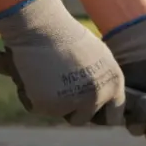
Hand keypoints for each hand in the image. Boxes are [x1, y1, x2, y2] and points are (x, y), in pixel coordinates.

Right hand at [0, 0, 125, 125]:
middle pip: (83, 119)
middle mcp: (97, 96)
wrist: (42, 27)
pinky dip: (31, 96)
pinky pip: (37, 108)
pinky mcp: (48, 106)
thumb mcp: (97, 58)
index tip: (86, 110)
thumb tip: (101, 102)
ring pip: (58, 113)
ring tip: (46, 74)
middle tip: (57, 89)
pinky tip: (32, 75)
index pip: (113, 115)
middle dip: (70, 110)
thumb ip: (101, 81)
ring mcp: (73, 103)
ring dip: (51, 101)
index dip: (98, 114)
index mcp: (114, 83)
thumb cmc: (67, 36)